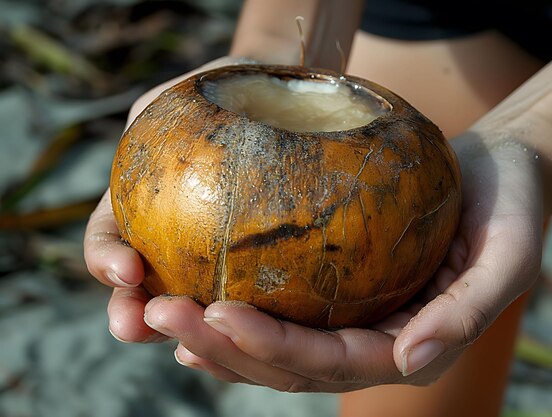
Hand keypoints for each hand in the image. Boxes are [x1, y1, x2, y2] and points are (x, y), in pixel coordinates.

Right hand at [83, 56, 256, 342]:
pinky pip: (245, 296)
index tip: (127, 269)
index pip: (108, 239)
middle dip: (130, 313)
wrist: (284, 97)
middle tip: (134, 326)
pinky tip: (246, 327)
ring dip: (179, 327)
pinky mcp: (254, 265)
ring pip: (188, 303)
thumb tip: (140, 128)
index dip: (106, 259)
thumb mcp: (182, 93)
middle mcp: (168, 239)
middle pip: (139, 288)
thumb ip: (156, 115)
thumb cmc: (231, 90)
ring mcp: (209, 257)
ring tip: (182, 343)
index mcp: (138, 204)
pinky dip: (238, 316)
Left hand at [86, 113, 543, 389]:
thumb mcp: (509, 256)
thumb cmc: (510, 209)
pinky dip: (236, 317)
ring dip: (215, 337)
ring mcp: (355, 322)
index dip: (274, 348)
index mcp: (413, 347)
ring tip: (157, 313)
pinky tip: (195, 306)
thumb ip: (466, 313)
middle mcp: (376, 345)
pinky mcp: (340, 293)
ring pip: (276, 348)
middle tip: (160, 315)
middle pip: (290, 366)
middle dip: (223, 347)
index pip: (334, 362)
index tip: (218, 314)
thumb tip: (408, 362)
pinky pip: (282, 311)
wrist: (499, 174)